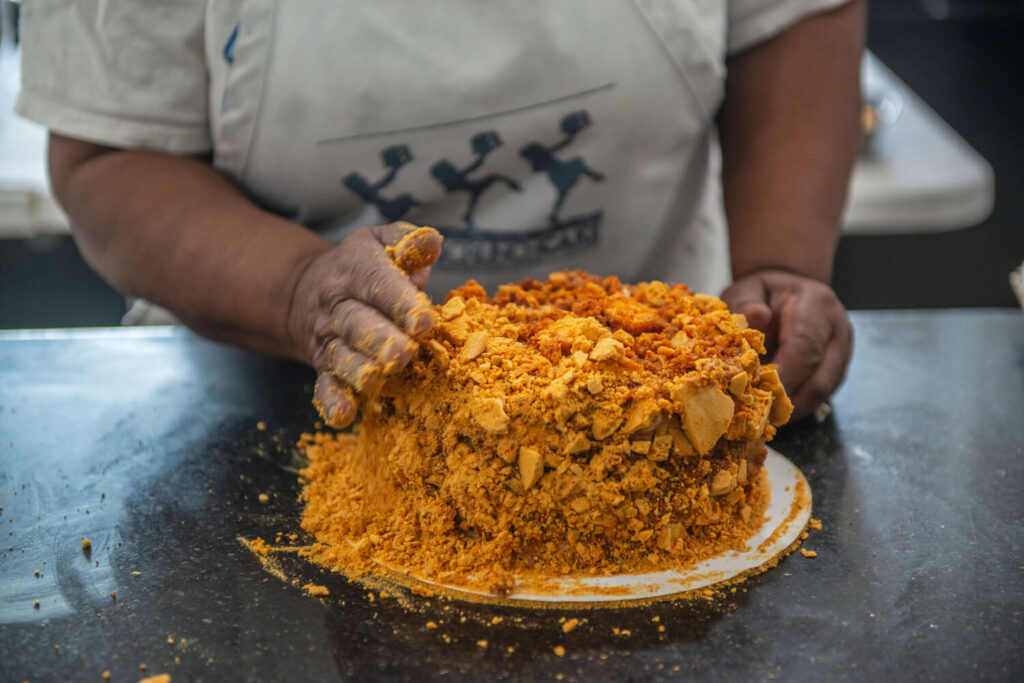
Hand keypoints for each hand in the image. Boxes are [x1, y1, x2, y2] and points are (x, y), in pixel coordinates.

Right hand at [287, 223, 442, 427]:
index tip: (424, 321)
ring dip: (358, 370)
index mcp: (356, 269)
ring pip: (341, 356)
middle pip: (357, 323)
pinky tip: (344, 415)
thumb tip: (432, 243)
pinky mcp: (323, 366)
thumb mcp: (379, 243)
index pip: (377, 282)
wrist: (304, 292)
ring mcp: (329, 338)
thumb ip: (407, 243)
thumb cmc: (360, 267)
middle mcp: (338, 305)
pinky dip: (332, 400)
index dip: (400, 302)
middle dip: (380, 340)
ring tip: (376, 380)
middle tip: (402, 354)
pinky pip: (324, 385)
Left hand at [721, 269, 852, 419]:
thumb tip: (754, 317)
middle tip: (756, 418)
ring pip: (821, 393)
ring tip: (760, 420)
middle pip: (820, 379)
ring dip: (791, 410)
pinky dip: (794, 407)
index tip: (757, 395)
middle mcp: (838, 332)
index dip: (783, 376)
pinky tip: (770, 413)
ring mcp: (842, 355)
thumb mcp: (748, 288)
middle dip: (787, 402)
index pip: (806, 348)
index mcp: (818, 305)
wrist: (789, 292)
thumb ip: (746, 301)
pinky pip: (818, 396)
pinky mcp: (835, 372)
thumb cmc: (765, 293)